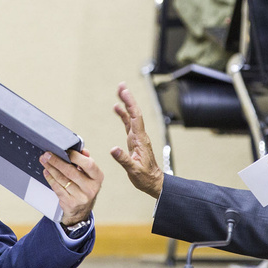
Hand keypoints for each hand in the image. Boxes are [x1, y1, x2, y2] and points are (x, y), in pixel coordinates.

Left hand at [41, 148, 102, 225]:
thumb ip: (86, 161)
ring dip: (51, 168)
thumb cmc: (85, 187)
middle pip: (71, 171)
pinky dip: (50, 178)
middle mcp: (91, 188)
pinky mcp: (70, 203)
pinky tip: (47, 172)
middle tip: (47, 155)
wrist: (82, 210)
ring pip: (62, 179)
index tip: (64, 150)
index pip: (88, 164)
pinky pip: (57, 188)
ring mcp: (81, 197)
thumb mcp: (90, 174)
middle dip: (57, 161)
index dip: (76, 156)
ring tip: (44, 161)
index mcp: (98, 177)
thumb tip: (83, 150)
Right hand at [109, 82, 163, 197]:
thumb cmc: (145, 177)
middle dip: (128, 99)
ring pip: (131, 116)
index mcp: (140, 140)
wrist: (154, 182)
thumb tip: (113, 149)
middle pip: (134, 113)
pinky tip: (117, 109)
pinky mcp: (134, 141)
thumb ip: (124, 159)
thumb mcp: (134, 170)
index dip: (130, 104)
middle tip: (121, 86)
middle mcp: (140, 136)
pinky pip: (128, 124)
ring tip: (119, 91)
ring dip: (126, 104)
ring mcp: (137, 137)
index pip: (135, 117)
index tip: (124, 92)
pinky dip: (123, 115)